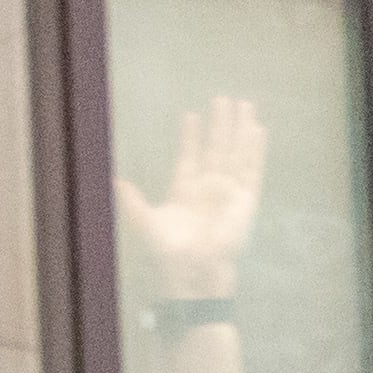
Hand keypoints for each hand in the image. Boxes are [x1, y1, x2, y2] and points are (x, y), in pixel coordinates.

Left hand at [116, 96, 265, 300]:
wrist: (195, 273)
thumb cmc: (170, 253)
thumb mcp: (145, 223)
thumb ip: (132, 201)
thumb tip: (114, 181)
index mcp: (185, 191)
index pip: (190, 157)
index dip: (190, 137)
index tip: (192, 116)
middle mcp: (209, 188)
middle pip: (217, 148)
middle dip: (221, 124)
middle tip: (224, 99)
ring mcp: (229, 193)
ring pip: (236, 153)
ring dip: (240, 129)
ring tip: (245, 105)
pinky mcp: (246, 201)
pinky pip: (252, 169)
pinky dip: (255, 150)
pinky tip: (257, 130)